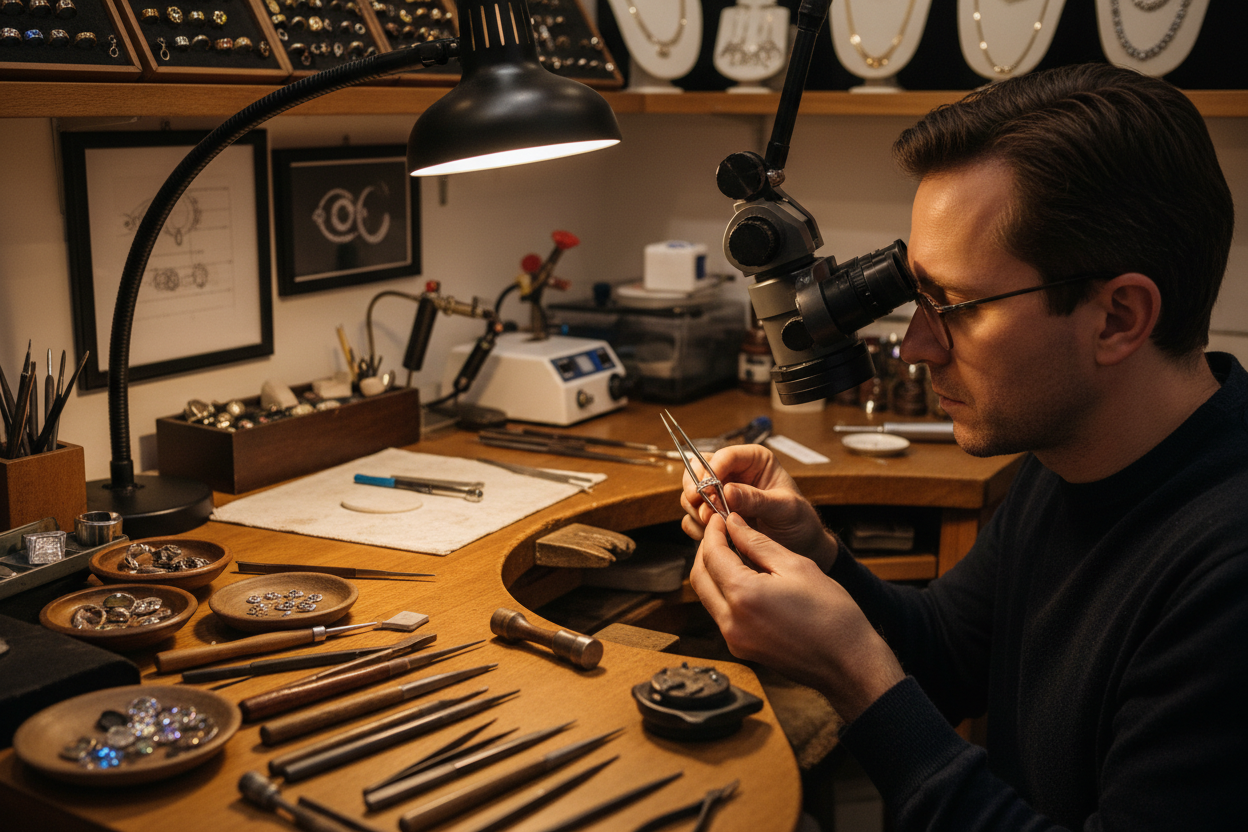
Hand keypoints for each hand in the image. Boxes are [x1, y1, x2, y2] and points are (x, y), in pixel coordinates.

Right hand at [679, 444, 837, 571]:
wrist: (799, 546)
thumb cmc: (799, 521)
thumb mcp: (785, 508)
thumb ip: (757, 499)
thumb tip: (728, 491)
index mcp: (755, 461)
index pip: (726, 455)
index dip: (712, 469)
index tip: (709, 488)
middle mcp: (734, 473)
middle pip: (699, 470)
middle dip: (697, 489)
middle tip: (702, 506)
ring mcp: (721, 495)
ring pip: (692, 493)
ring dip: (696, 508)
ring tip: (711, 523)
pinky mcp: (713, 515)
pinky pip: (692, 516)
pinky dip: (696, 525)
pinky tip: (710, 534)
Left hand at [690, 513, 904, 722]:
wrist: (849, 664)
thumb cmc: (832, 616)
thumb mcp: (796, 566)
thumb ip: (758, 543)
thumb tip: (734, 524)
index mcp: (743, 595)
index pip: (711, 555)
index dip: (713, 532)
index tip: (720, 518)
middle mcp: (731, 621)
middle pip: (700, 577)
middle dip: (706, 551)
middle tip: (721, 532)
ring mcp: (734, 639)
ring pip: (707, 596)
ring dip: (714, 572)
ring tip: (733, 552)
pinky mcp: (742, 649)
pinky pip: (721, 614)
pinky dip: (725, 592)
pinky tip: (743, 579)